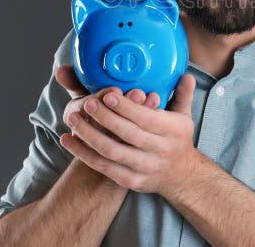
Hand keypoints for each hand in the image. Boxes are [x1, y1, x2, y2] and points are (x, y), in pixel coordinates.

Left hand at [59, 73, 197, 197]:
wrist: (180, 176)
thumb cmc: (177, 139)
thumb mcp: (184, 116)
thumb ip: (183, 94)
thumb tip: (186, 73)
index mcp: (173, 130)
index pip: (147, 118)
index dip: (126, 107)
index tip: (108, 94)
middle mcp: (160, 150)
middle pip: (128, 134)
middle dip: (105, 118)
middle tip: (87, 103)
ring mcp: (145, 167)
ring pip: (112, 152)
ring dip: (89, 135)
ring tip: (74, 119)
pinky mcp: (131, 181)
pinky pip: (103, 167)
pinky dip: (83, 154)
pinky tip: (68, 140)